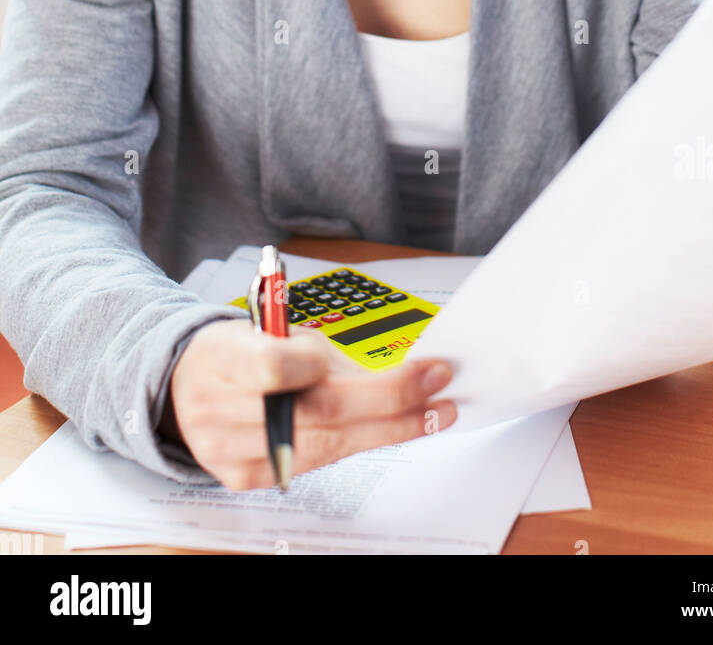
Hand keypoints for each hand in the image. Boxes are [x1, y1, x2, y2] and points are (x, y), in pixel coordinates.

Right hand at [163, 318, 456, 490]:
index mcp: (222, 358)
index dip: (313, 365)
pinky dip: (352, 444)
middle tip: (435, 385)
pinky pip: (313, 463)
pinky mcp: (244, 476)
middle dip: (386, 399)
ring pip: (323, 445)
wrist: (184, 385)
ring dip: (386, 428)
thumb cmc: (237, 350)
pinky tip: (387, 430)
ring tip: (431, 412)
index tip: (349, 354)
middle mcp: (220, 410)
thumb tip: (392, 368)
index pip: (272, 368)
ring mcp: (230, 451)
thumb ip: (321, 353)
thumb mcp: (270, 329)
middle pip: (314, 413)